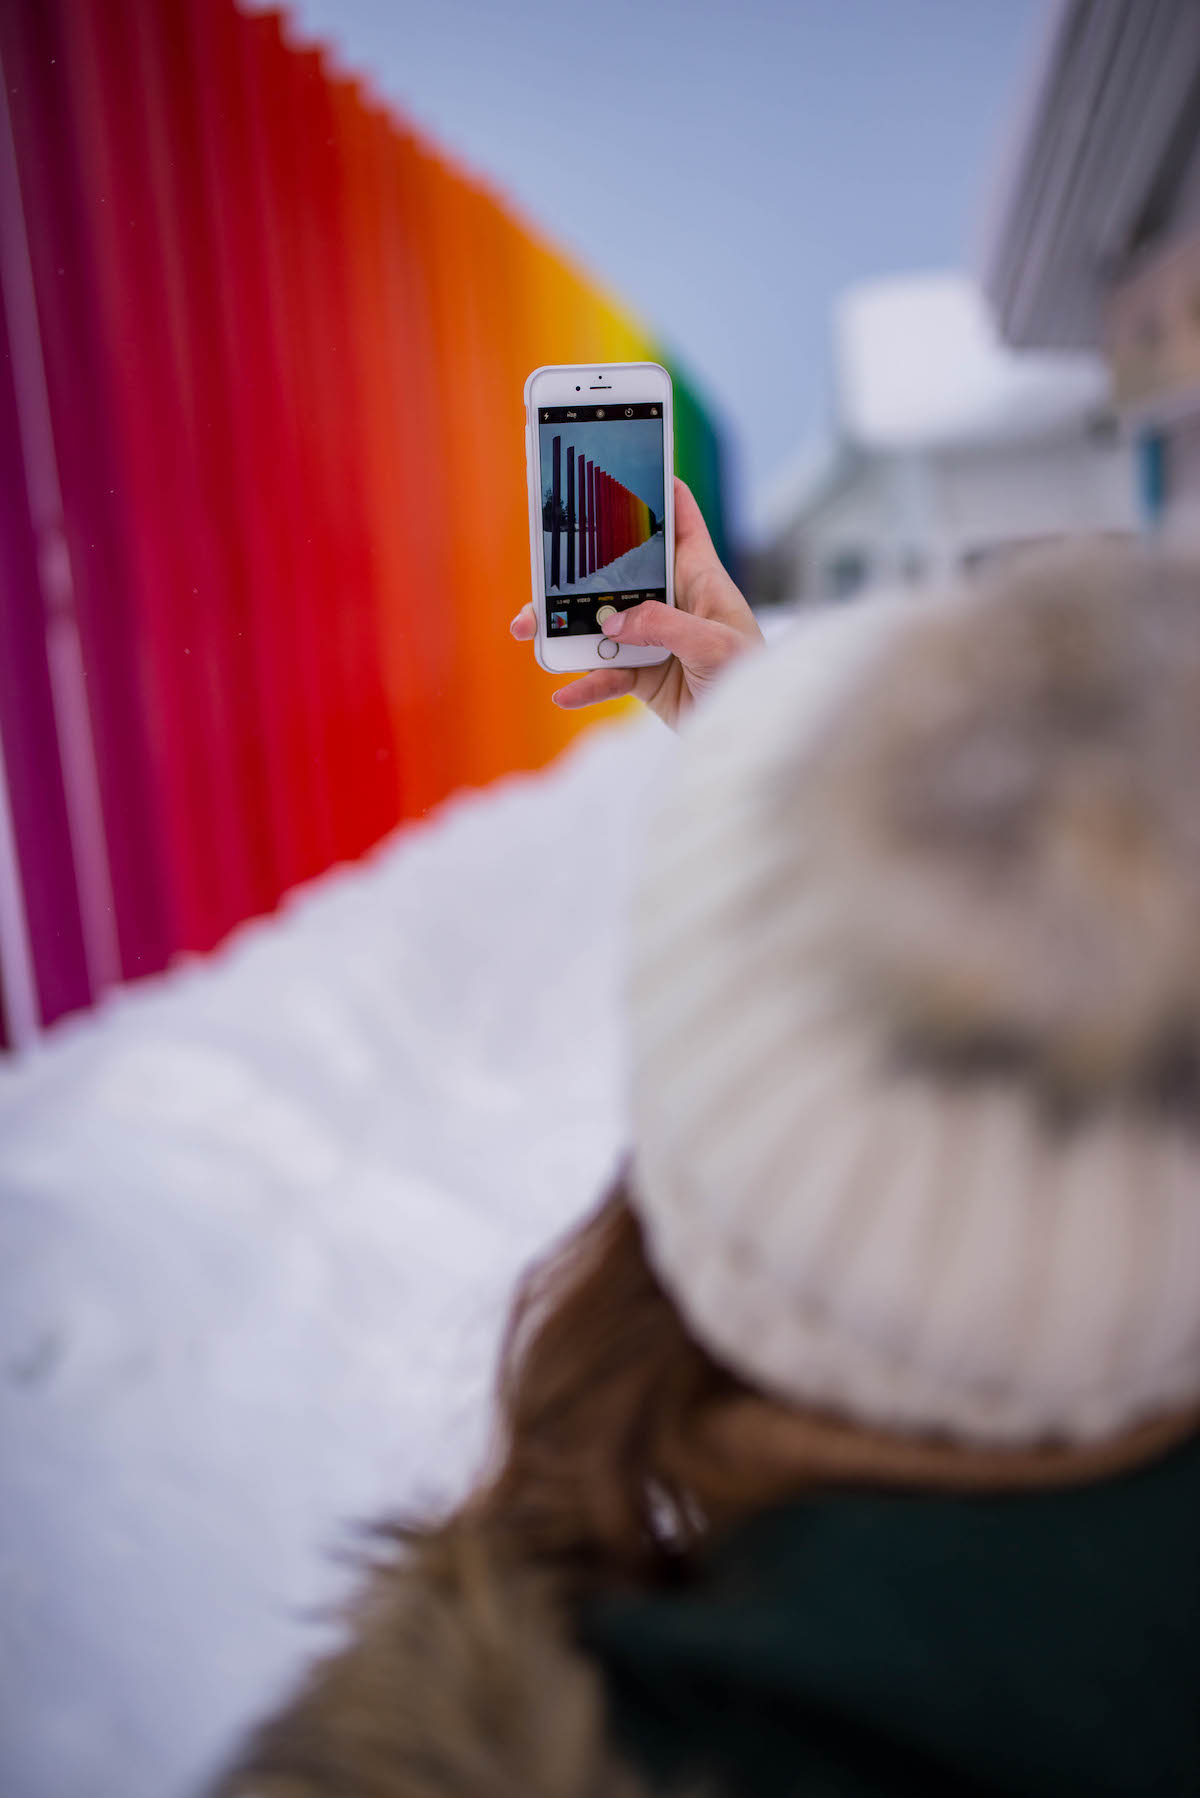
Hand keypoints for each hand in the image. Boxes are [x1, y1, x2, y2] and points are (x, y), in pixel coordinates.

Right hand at [509, 477, 762, 729]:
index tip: (634, 464)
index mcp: (701, 580)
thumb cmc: (753, 677)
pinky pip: (607, 675)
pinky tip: (564, 693)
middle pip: (621, 574)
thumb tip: (613, 622)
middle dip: (581, 569)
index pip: (681, 524)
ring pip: (603, 625)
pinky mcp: (646, 676)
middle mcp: (675, 603)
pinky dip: (585, 683)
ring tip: (531, 632)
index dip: (661, 492)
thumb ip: (664, 626)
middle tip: (544, 564)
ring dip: (566, 629)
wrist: (753, 729)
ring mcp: (657, 640)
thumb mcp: (714, 645)